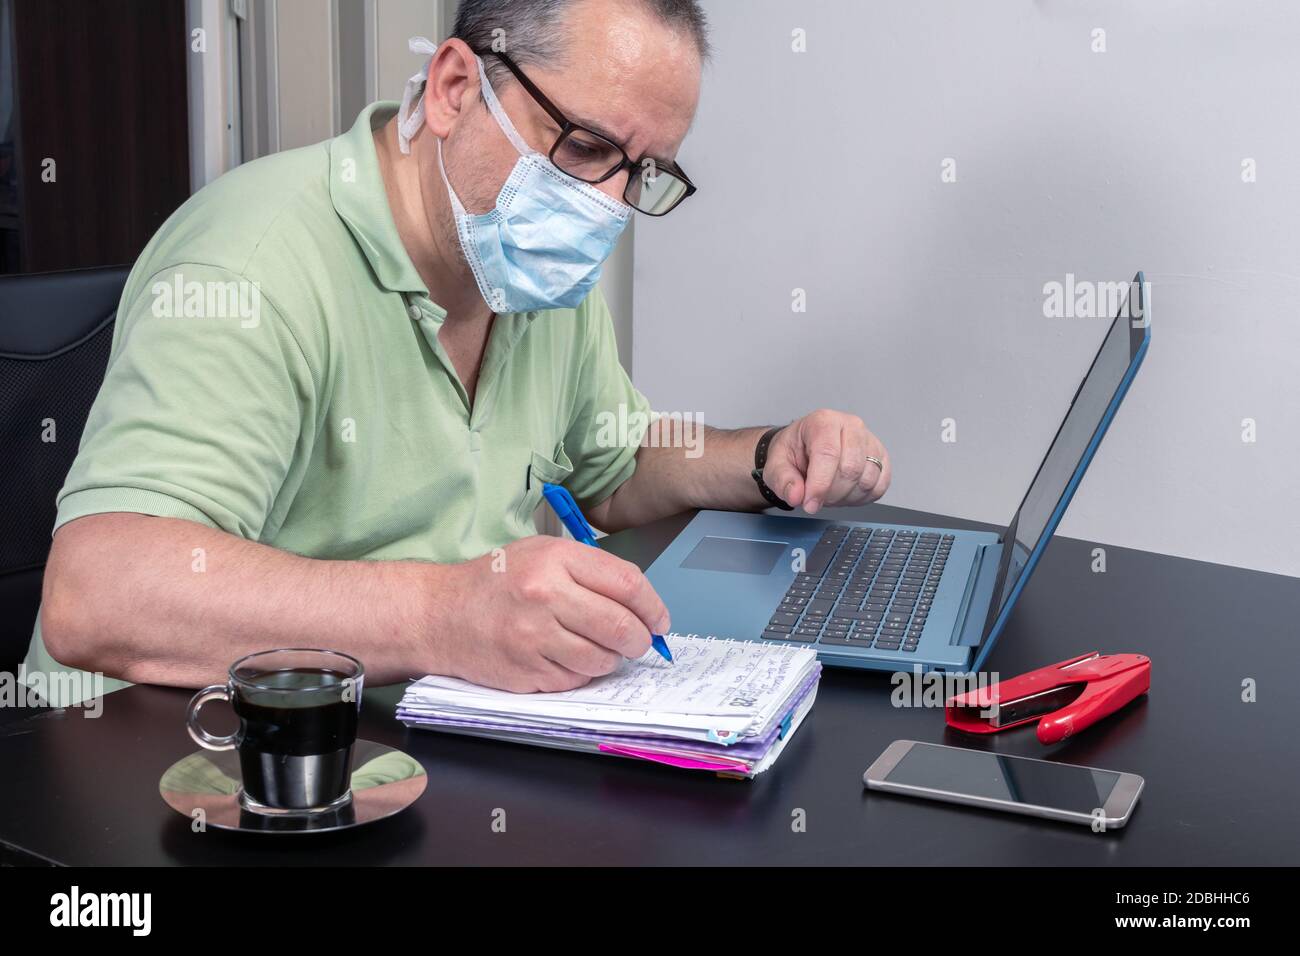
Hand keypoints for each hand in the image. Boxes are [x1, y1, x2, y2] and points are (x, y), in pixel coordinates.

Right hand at [433, 535, 669, 692]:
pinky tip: (564, 657)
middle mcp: (546, 595)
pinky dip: (580, 672)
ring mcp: (534, 636)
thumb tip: (641, 604)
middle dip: (641, 640)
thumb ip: (590, 572)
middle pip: (622, 626)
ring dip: (610, 659)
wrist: (438, 614)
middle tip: (639, 642)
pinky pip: (575, 679)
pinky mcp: (526, 670)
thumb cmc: (494, 583)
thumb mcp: (541, 554)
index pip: (628, 584)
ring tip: (595, 647)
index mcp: (555, 559)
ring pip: (602, 659)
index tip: (660, 620)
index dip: (654, 607)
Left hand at [763, 410, 891, 513]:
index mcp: (824, 421)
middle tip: (815, 497)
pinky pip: (879, 487)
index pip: (828, 454)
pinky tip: (844, 493)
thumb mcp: (777, 465)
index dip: (819, 485)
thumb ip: (783, 480)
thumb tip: (796, 495)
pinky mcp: (882, 458)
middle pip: (850, 469)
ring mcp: (870, 441)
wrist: (805, 449)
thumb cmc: (794, 452)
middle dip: (831, 494)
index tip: (809, 504)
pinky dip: (861, 498)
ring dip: (845, 497)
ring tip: (828, 492)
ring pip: (867, 481)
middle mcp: (851, 426)